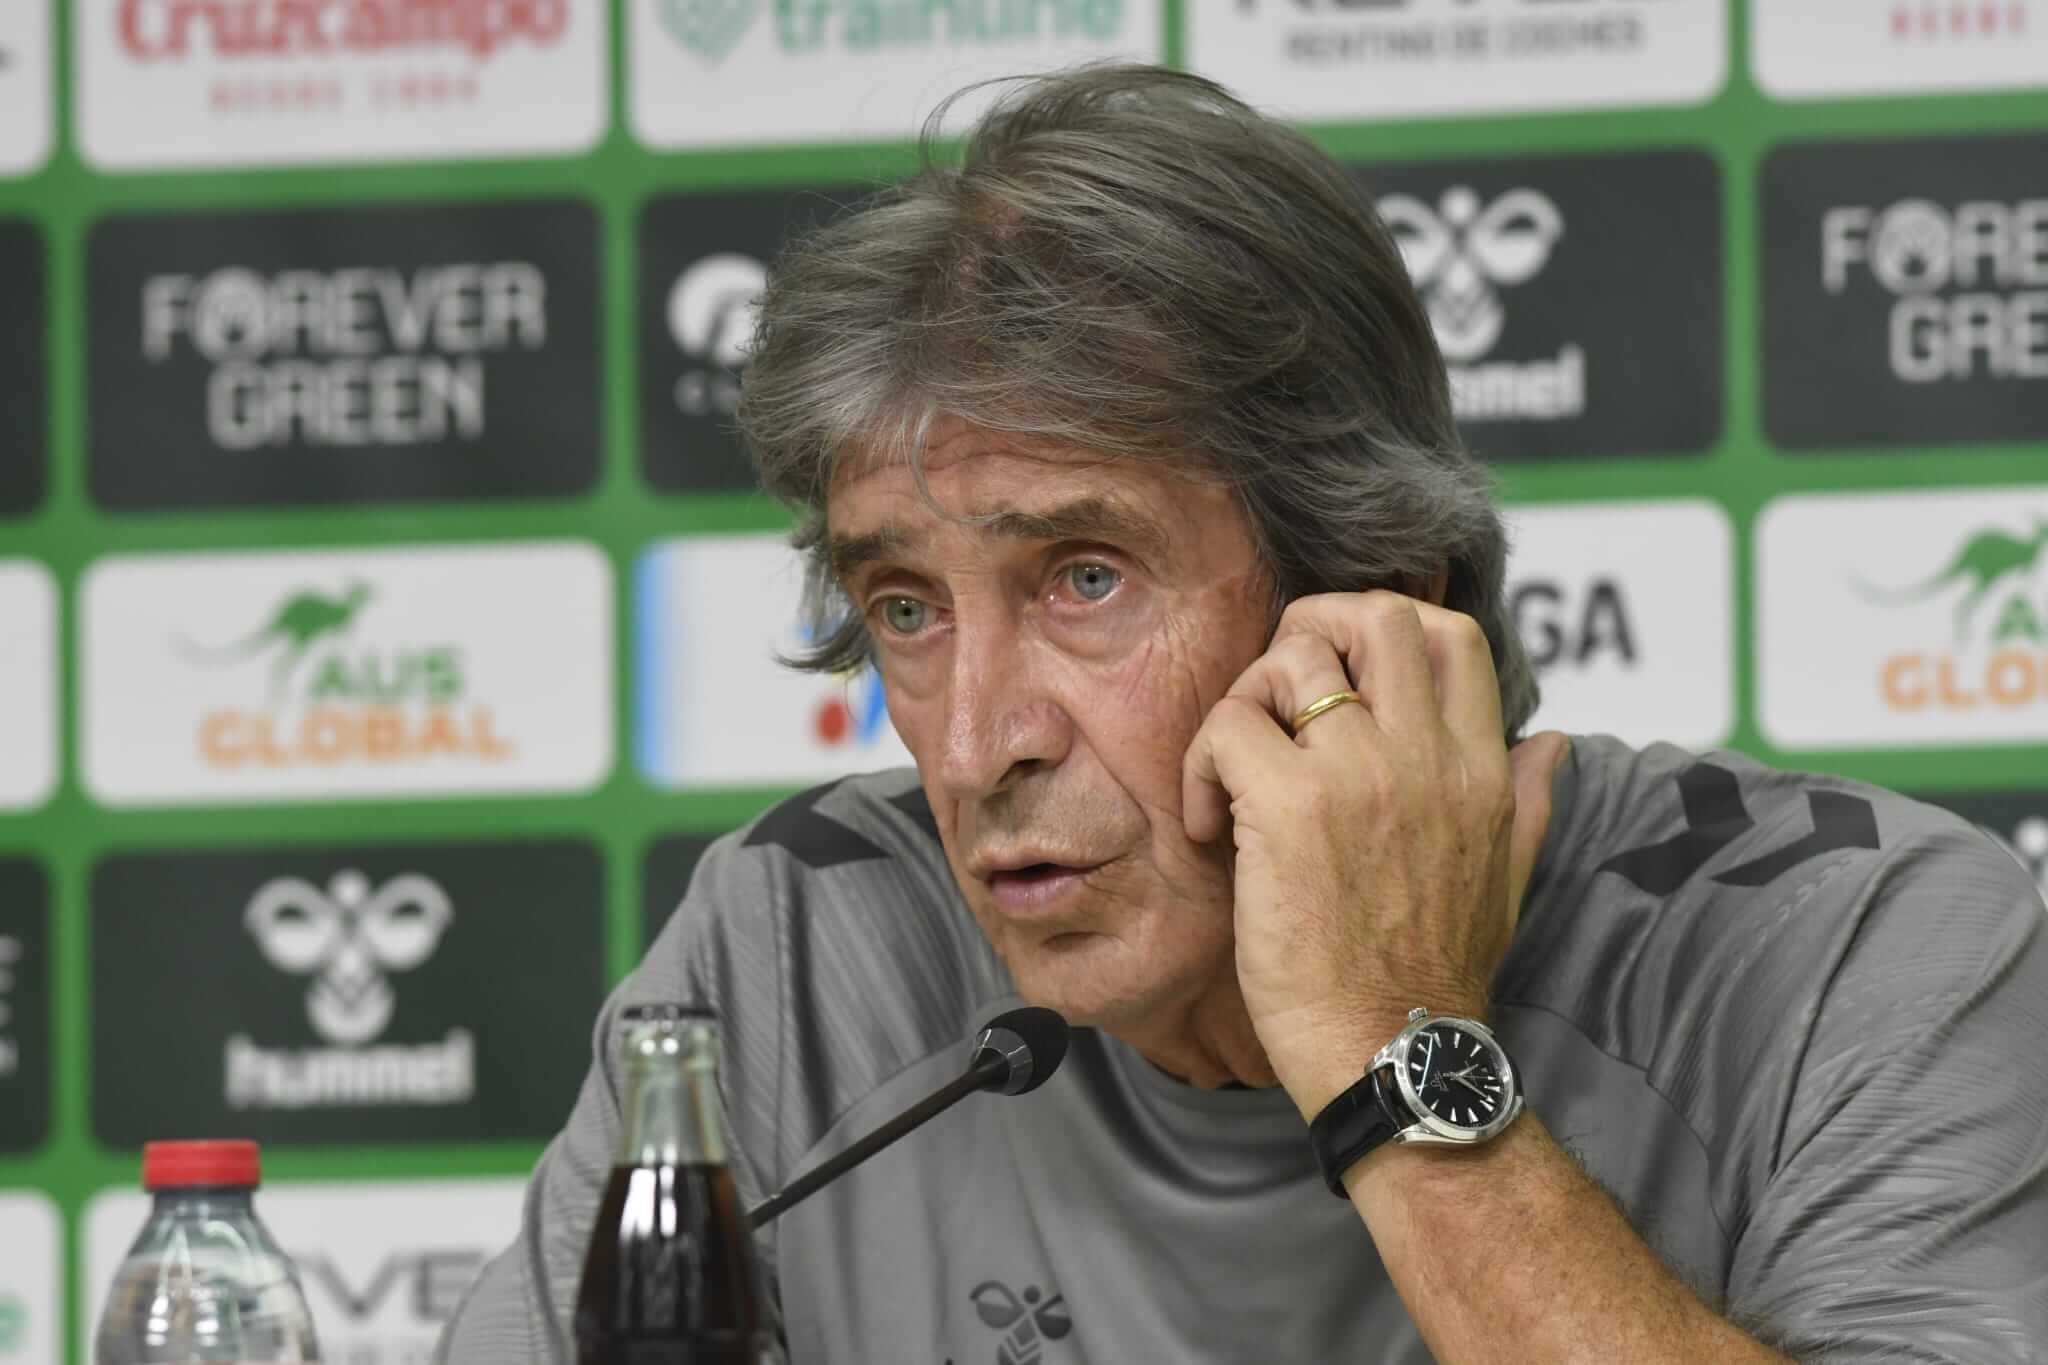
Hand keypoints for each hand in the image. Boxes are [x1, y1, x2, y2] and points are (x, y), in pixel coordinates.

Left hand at [1181, 591, 1568, 1115]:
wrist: (1393, 1055)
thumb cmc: (1435, 977)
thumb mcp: (1509, 880)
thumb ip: (1529, 799)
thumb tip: (1553, 739)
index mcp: (1483, 770)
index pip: (1454, 634)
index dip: (1386, 629)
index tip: (1343, 681)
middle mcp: (1428, 757)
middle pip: (1376, 613)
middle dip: (1312, 631)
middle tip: (1277, 700)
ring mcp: (1360, 774)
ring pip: (1291, 660)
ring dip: (1249, 702)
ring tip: (1235, 773)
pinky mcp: (1290, 807)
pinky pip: (1230, 725)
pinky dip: (1202, 764)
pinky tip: (1208, 824)